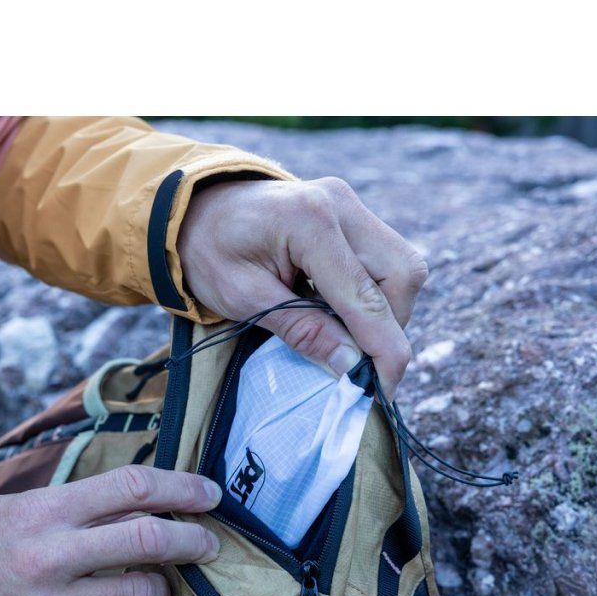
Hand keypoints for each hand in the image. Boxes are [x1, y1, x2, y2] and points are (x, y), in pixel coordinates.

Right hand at [0, 466, 221, 595]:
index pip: (132, 488)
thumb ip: (73, 504)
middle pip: (149, 540)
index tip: (209, 495)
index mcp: (46, 510)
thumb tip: (136, 498)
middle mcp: (53, 554)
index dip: (182, 488)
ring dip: (157, 586)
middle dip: (193, 541)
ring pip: (140, 592)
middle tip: (210, 544)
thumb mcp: (16, 507)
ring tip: (150, 583)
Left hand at [177, 177, 427, 396]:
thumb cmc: (209, 253)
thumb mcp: (245, 300)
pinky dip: (371, 295)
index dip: (383, 349)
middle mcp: (341, 205)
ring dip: (384, 311)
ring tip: (339, 331)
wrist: (194, 209)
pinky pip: (384, 261)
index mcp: (310, 222)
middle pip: (402, 275)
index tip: (382, 390)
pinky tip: (335, 308)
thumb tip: (353, 369)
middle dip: (388, 326)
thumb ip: (303, 330)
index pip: (366, 296)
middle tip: (355, 360)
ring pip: (403, 268)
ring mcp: (350, 205)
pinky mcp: (351, 213)